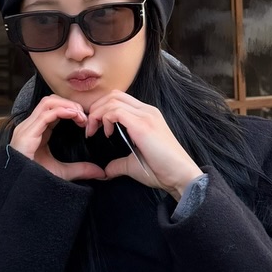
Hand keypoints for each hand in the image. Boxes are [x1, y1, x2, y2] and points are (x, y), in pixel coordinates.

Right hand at [10, 96, 106, 182]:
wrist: (21, 190)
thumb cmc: (36, 180)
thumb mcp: (63, 172)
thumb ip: (81, 170)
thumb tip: (102, 173)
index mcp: (36, 131)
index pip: (53, 109)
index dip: (70, 110)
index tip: (84, 120)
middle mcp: (30, 126)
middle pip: (50, 101)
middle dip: (69, 104)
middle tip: (84, 117)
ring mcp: (27, 128)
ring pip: (47, 103)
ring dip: (67, 105)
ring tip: (80, 116)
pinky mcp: (27, 134)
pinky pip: (45, 114)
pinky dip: (62, 111)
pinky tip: (73, 116)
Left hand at [80, 92, 201, 201]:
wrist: (181, 176)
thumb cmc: (162, 171)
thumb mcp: (134, 164)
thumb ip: (118, 164)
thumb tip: (105, 171)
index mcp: (147, 115)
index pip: (119, 99)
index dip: (102, 109)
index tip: (95, 127)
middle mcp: (147, 111)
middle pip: (114, 95)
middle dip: (96, 108)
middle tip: (90, 127)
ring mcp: (146, 116)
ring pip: (113, 100)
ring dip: (98, 113)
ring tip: (93, 130)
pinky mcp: (142, 124)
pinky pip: (116, 111)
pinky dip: (105, 119)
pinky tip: (105, 134)